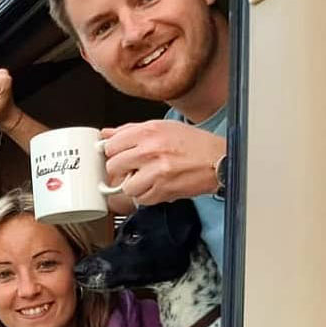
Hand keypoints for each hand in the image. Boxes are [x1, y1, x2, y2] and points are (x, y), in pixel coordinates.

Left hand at [100, 120, 225, 205]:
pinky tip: (157, 186)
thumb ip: (130, 131)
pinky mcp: (163, 190)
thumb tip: (105, 134)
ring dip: (133, 185)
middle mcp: (150, 150)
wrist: (220, 160)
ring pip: (125, 186)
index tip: (118, 155)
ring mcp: (156, 171)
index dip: (113, 152)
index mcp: (149, 131)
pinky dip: (146, 196)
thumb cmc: (194, 144)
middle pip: (113, 166)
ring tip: (146, 178)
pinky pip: (141, 199)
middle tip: (132, 168)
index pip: (111, 145)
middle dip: (120, 170)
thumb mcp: (162, 127)